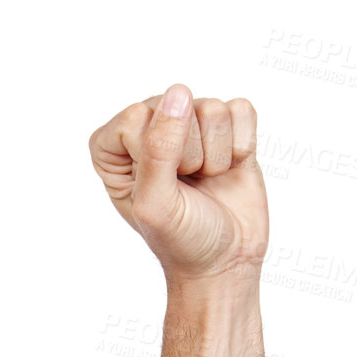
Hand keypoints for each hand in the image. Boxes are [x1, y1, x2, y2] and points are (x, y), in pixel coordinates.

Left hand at [88, 85, 267, 287]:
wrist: (225, 262)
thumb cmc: (182, 241)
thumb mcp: (156, 205)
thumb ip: (158, 149)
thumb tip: (179, 94)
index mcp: (116, 148)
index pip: (135, 117)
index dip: (154, 153)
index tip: (161, 186)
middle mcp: (151, 129)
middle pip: (176, 106)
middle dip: (189, 154)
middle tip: (186, 187)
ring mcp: (191, 126)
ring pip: (211, 107)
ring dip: (215, 155)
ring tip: (206, 181)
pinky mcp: (227, 127)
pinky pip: (240, 110)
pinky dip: (240, 146)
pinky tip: (229, 169)